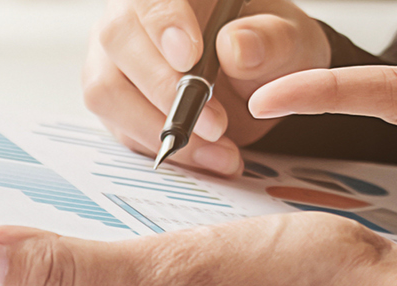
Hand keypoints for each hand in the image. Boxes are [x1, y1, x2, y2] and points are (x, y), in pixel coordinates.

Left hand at [0, 212, 396, 285]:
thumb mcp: (168, 269)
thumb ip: (67, 263)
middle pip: (58, 281)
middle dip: (42, 234)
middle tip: (31, 186)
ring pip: (100, 267)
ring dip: (90, 228)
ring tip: (84, 191)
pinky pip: (141, 261)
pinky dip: (134, 229)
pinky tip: (143, 206)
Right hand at [83, 0, 333, 174]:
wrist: (263, 84)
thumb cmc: (269, 51)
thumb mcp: (290, 41)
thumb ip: (271, 41)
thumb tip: (236, 48)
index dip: (162, 24)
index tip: (189, 58)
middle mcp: (135, 18)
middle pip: (116, 40)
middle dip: (163, 88)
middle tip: (215, 123)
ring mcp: (117, 59)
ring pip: (107, 91)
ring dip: (160, 128)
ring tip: (218, 148)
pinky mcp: (117, 101)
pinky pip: (121, 127)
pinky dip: (164, 149)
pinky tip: (209, 156)